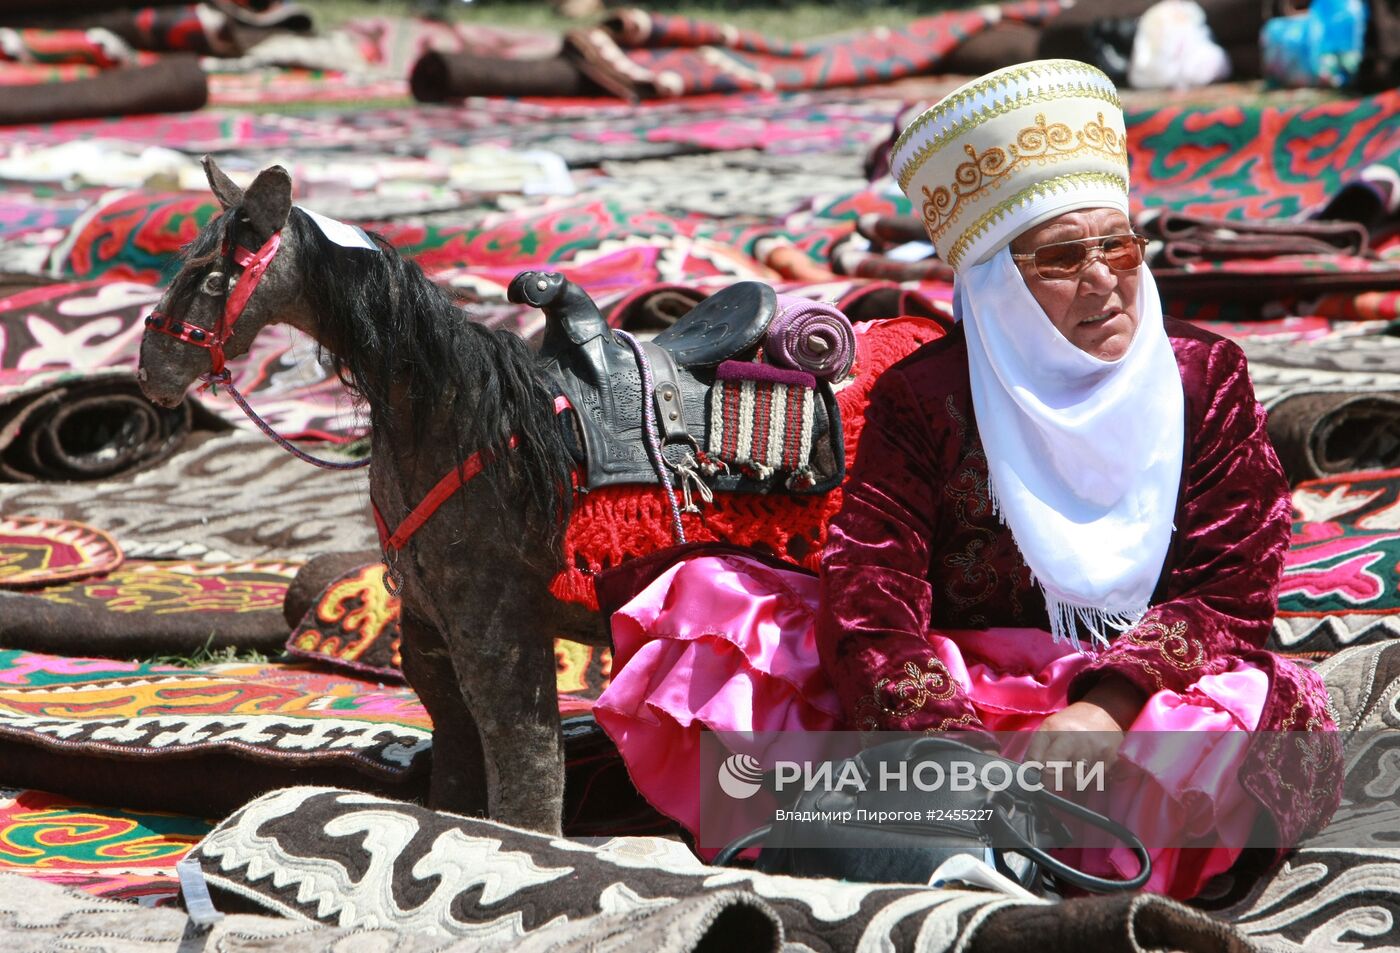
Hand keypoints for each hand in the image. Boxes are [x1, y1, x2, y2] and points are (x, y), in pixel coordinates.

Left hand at [1023, 675, 1145, 786]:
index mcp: (1052, 729)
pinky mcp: (1108, 758)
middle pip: (1053, 771)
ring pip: (1074, 781)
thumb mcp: (1049, 728)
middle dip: (1050, 782)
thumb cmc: (1070, 724)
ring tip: (1072, 771)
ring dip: (1070, 782)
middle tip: (1052, 781)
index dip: (1033, 773)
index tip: (1036, 778)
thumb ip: (1037, 749)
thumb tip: (1029, 776)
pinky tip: (1087, 769)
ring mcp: (1091, 749)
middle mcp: (1071, 738)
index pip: (1035, 759)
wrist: (1103, 711)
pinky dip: (1088, 780)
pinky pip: (1093, 781)